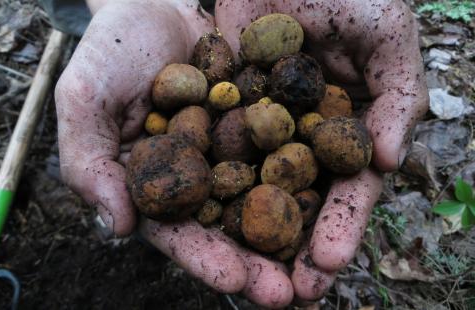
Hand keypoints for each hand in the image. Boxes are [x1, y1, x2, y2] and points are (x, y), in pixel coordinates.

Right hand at [56, 1, 294, 306]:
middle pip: (230, 227)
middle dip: (259, 261)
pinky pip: (289, 147)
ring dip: (292, 231)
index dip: (206, 259)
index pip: (179, 232)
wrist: (150, 5)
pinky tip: (335, 194)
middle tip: (291, 295)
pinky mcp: (261, 120)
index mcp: (157, 184)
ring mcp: (233, 148)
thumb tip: (116, 227)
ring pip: (265, 197)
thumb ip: (89, 163)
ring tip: (322, 262)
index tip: (236, 281)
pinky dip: (311, 172)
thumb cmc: (109, 53)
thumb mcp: (84, 100)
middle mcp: (199, 175)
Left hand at [216, 0, 427, 300]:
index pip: (347, 188)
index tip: (328, 264)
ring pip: (256, 187)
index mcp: (348, 127)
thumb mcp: (388, 34)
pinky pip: (216, 151)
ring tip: (243, 277)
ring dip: (252, 233)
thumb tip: (392, 163)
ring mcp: (263, 125)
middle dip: (295, 247)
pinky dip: (209, 185)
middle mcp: (305, 135)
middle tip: (286, 294)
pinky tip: (200, 222)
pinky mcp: (225, 109)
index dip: (340, 226)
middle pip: (300, 200)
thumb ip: (399, 97)